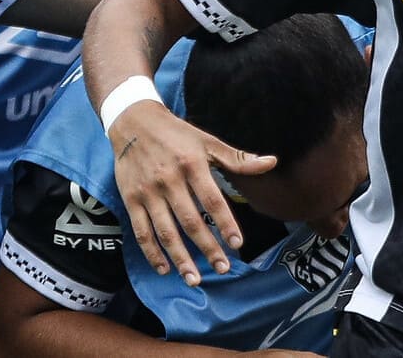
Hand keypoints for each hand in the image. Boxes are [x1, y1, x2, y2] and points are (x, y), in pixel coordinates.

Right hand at [109, 101, 275, 286]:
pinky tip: (164, 268)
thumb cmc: (177, 134)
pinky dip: (152, 253)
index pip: (213, 200)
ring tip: (194, 279)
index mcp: (192, 165)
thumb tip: (271, 163)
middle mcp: (169, 180)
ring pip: (166, 232)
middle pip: (190, 221)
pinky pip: (142, 232)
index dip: (225, 224)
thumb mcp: (208, 141)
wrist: (134, 122)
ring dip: (180, 258)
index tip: (237, 244)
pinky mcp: (130, 200)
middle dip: (207, 248)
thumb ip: (238, 158)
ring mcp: (148, 192)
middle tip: (222, 269)